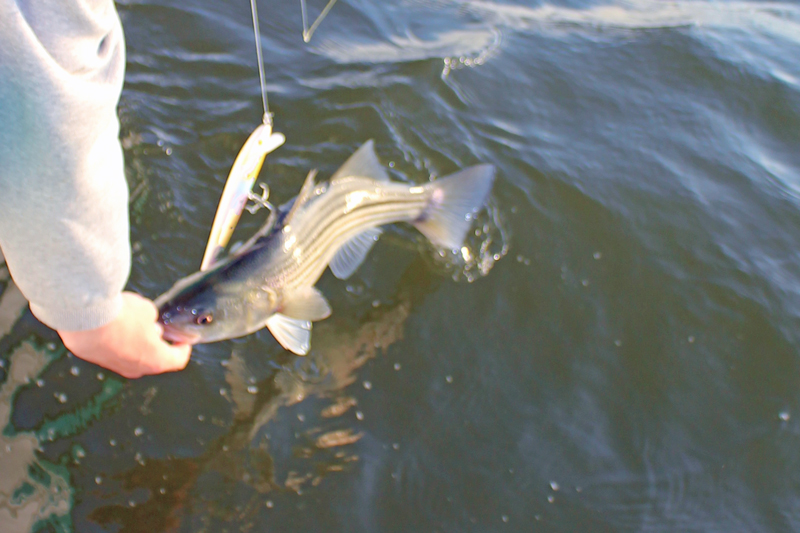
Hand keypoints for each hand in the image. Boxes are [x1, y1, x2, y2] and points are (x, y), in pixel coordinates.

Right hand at [58, 292, 191, 378]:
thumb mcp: (148, 311)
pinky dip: (116, 340)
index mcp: (156, 360)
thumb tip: (148, 322)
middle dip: (157, 344)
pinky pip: (112, 351)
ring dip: (135, 342)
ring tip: (133, 323)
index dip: (183, 348)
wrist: (84, 318)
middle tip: (157, 328)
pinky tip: (113, 323)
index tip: (183, 340)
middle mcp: (136, 369)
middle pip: (154, 359)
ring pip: (131, 356)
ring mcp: (115, 366)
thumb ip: (152, 320)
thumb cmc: (122, 315)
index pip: (178, 360)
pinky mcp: (96, 359)